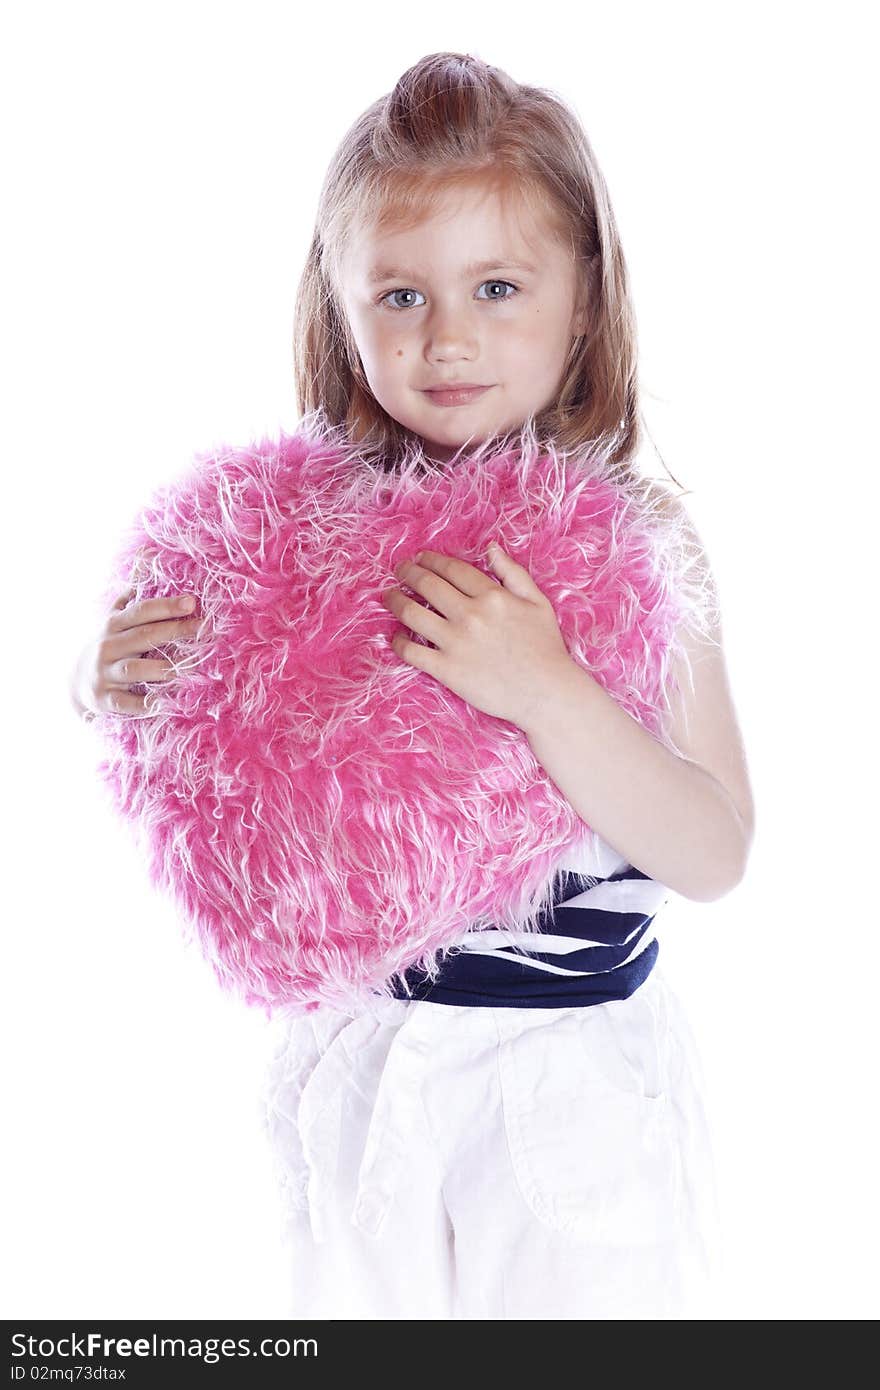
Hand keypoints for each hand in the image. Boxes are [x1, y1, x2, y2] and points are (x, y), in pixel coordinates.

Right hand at [71, 588, 208, 718]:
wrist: (76, 682)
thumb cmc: (108, 646)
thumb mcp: (114, 619)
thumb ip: (131, 594)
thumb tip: (147, 554)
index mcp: (113, 625)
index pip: (141, 612)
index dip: (165, 606)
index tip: (192, 602)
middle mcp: (108, 647)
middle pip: (144, 637)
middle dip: (175, 631)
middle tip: (203, 629)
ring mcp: (105, 674)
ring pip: (135, 670)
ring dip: (162, 669)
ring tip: (189, 668)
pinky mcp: (104, 700)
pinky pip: (126, 703)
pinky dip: (145, 704)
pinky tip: (165, 703)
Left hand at [379, 543, 573, 728]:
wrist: (547, 693)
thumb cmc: (545, 648)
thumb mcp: (537, 602)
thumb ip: (513, 572)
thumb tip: (491, 548)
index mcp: (491, 595)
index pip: (451, 569)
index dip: (430, 560)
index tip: (419, 559)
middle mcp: (470, 614)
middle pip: (427, 585)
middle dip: (407, 573)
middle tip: (399, 571)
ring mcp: (455, 642)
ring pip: (412, 613)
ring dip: (395, 601)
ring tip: (388, 597)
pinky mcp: (446, 670)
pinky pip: (411, 651)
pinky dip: (398, 642)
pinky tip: (396, 637)